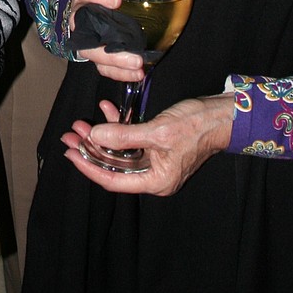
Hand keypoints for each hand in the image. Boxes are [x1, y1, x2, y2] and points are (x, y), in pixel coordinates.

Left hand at [62, 93, 234, 195]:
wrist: (222, 115)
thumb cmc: (196, 125)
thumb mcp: (157, 131)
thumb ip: (124, 136)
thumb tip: (94, 138)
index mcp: (156, 181)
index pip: (112, 180)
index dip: (88, 166)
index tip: (69, 152)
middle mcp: (153, 176)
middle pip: (113, 167)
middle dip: (91, 149)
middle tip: (71, 133)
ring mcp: (155, 162)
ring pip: (119, 153)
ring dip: (101, 136)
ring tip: (83, 122)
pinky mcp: (156, 147)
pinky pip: (131, 141)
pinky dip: (118, 127)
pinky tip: (107, 111)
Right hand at [67, 0, 145, 83]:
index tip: (116, 0)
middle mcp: (82, 12)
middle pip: (81, 28)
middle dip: (103, 42)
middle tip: (130, 46)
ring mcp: (87, 34)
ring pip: (90, 52)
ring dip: (114, 62)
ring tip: (137, 65)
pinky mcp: (98, 51)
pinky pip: (102, 65)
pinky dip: (118, 72)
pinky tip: (136, 74)